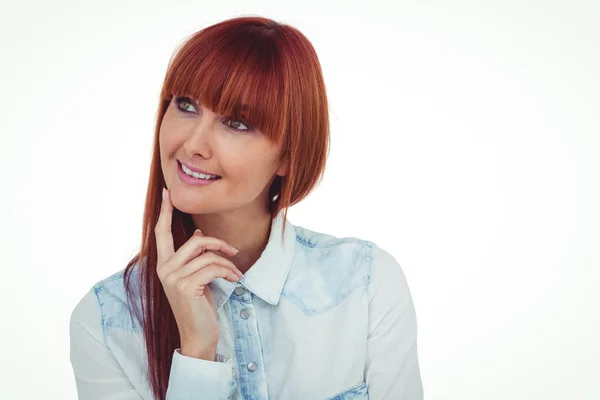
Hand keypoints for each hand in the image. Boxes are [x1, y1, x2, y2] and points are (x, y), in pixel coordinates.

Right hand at [155, 188, 242, 358]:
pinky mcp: (186, 285)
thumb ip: (193, 257)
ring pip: (207, 254)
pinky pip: (213, 267)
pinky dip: (228, 271)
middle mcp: (164, 269)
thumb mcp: (195, 277)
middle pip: (195, 241)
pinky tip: (234, 279)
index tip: (168, 193)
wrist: (198, 335)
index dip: (165, 212)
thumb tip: (198, 233)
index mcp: (164, 264)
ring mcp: (173, 277)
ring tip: (236, 273)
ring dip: (227, 263)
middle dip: (218, 243)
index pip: (161, 233)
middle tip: (233, 251)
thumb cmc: (198, 306)